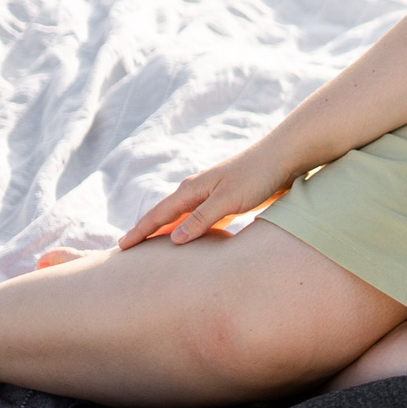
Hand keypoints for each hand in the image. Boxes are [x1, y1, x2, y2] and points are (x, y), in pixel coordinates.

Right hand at [116, 137, 299, 248]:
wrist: (285, 157)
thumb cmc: (257, 176)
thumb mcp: (228, 200)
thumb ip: (201, 218)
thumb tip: (173, 238)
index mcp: (192, 189)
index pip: (158, 214)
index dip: (140, 232)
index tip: (121, 247)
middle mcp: (197, 191)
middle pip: (165, 216)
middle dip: (146, 232)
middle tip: (127, 250)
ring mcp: (212, 195)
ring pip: (183, 218)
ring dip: (168, 233)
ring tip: (153, 249)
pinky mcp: (228, 201)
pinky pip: (201, 220)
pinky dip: (191, 231)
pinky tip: (191, 241)